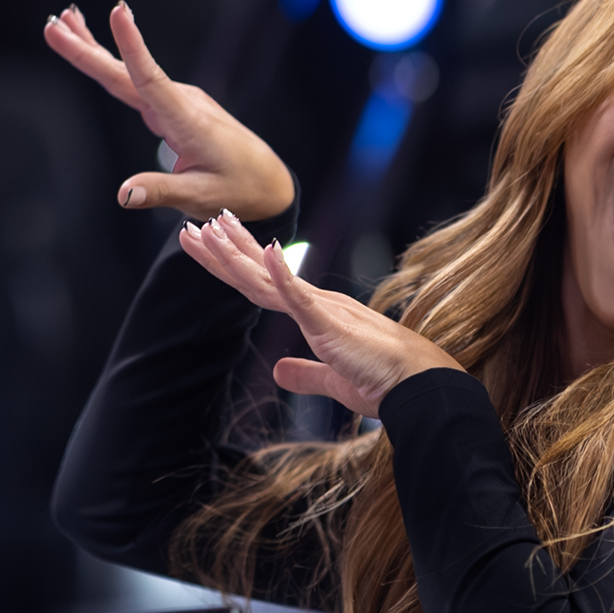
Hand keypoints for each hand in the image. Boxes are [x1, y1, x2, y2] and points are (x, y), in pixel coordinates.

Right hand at [45, 1, 295, 219]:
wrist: (266, 181)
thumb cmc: (237, 189)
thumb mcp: (200, 197)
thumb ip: (160, 192)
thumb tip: (123, 194)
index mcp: (186, 120)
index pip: (151, 79)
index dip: (132, 46)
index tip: (117, 12)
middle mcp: (180, 102)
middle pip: (126, 72)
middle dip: (88, 48)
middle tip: (54, 25)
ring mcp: (176, 100)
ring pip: (127, 72)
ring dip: (94, 48)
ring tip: (64, 23)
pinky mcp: (172, 105)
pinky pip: (135, 80)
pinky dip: (110, 63)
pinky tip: (93, 52)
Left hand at [179, 211, 460, 415]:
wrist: (419, 386)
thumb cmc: (383, 381)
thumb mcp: (332, 380)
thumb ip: (305, 374)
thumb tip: (278, 372)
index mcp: (315, 313)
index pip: (265, 284)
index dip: (236, 265)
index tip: (210, 246)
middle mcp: (316, 303)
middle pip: (259, 273)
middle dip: (225, 250)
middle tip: (194, 226)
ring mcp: (323, 309)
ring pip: (269, 278)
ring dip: (238, 253)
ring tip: (211, 228)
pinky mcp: (332, 323)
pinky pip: (302, 296)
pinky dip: (283, 274)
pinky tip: (269, 251)